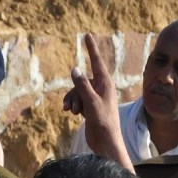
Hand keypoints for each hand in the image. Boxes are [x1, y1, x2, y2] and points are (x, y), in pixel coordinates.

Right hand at [65, 34, 130, 168]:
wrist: (105, 142)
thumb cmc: (103, 121)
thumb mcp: (91, 102)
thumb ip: (82, 85)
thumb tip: (74, 69)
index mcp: (106, 84)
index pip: (96, 61)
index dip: (91, 48)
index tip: (87, 35)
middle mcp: (101, 88)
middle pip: (81, 81)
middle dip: (74, 92)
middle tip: (75, 107)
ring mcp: (95, 98)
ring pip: (76, 91)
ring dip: (72, 100)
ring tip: (74, 112)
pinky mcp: (89, 107)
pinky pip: (76, 100)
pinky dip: (73, 105)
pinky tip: (72, 113)